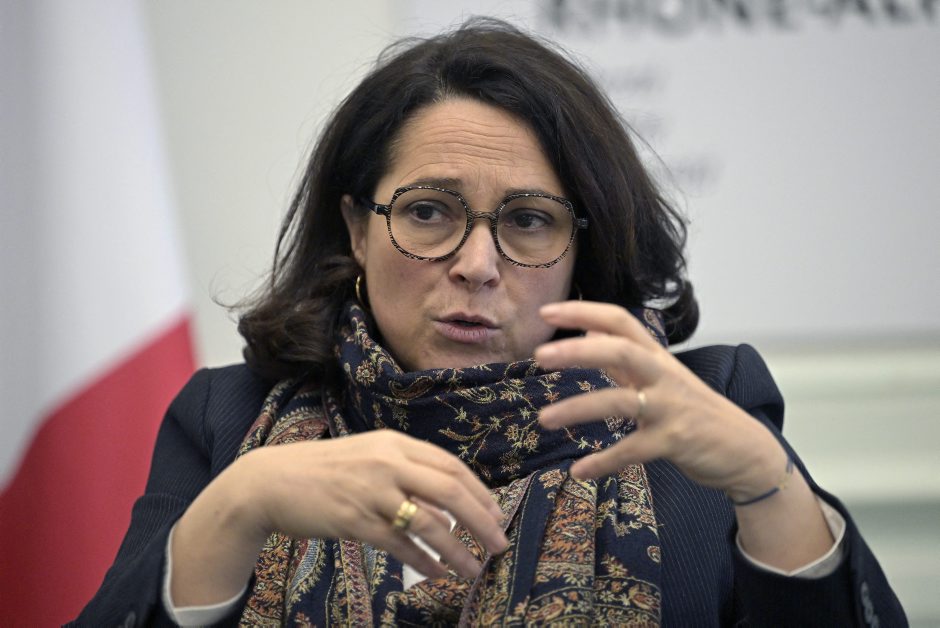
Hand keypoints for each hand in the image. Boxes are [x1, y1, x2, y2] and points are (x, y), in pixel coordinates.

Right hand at [240, 430, 507, 577]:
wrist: (269, 481)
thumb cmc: (322, 471)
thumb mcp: (367, 457)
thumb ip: (404, 473)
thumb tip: (446, 502)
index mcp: (394, 444)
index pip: (450, 466)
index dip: (479, 492)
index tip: (496, 514)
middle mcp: (387, 463)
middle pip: (451, 491)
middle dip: (482, 520)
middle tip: (499, 543)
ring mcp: (371, 491)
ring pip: (430, 523)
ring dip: (458, 550)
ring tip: (473, 569)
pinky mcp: (354, 520)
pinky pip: (400, 544)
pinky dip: (424, 562)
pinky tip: (438, 573)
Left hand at [533, 300, 784, 497]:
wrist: (745, 449)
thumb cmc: (695, 410)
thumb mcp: (661, 377)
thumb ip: (624, 357)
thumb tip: (588, 328)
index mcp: (656, 357)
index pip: (620, 321)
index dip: (584, 311)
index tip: (547, 311)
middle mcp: (663, 375)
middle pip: (621, 350)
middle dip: (579, 350)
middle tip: (540, 354)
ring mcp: (670, 407)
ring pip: (620, 401)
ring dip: (578, 408)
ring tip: (544, 419)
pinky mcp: (675, 441)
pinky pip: (632, 450)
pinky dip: (604, 461)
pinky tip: (579, 470)